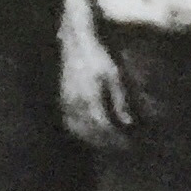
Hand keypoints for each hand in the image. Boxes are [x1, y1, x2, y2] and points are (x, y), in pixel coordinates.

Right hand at [57, 0, 135, 149]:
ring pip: (78, 131)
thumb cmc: (98, 56)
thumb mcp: (114, 76)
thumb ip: (120, 101)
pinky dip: (81, 133)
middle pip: (90, 134)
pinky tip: (91, 133)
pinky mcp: (62, 100)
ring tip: (107, 144)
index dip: (116, 140)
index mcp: (89, 98)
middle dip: (106, 144)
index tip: (128, 145)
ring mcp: (66, 103)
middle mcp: (75, 104)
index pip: (103, 128)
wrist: (76, 42)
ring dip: (93, 141)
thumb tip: (128, 124)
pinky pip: (70, 124)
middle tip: (121, 148)